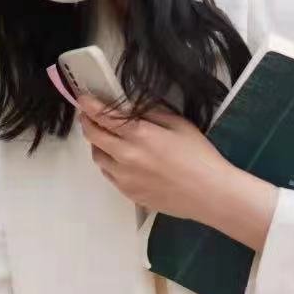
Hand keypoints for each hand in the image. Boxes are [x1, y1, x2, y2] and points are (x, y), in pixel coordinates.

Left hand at [75, 96, 275, 244]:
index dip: (89, 106)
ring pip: (98, 157)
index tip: (82, 99)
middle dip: (88, 123)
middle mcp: (125, 157)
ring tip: (106, 138)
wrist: (211, 194)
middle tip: (88, 116)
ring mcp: (124, 178)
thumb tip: (129, 108)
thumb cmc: (200, 156)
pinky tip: (119, 159)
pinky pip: (108, 174)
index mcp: (139, 136)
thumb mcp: (178, 125)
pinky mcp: (128, 193)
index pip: (103, 116)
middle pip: (93, 136)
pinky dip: (108, 162)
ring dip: (97, 144)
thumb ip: (150, 114)